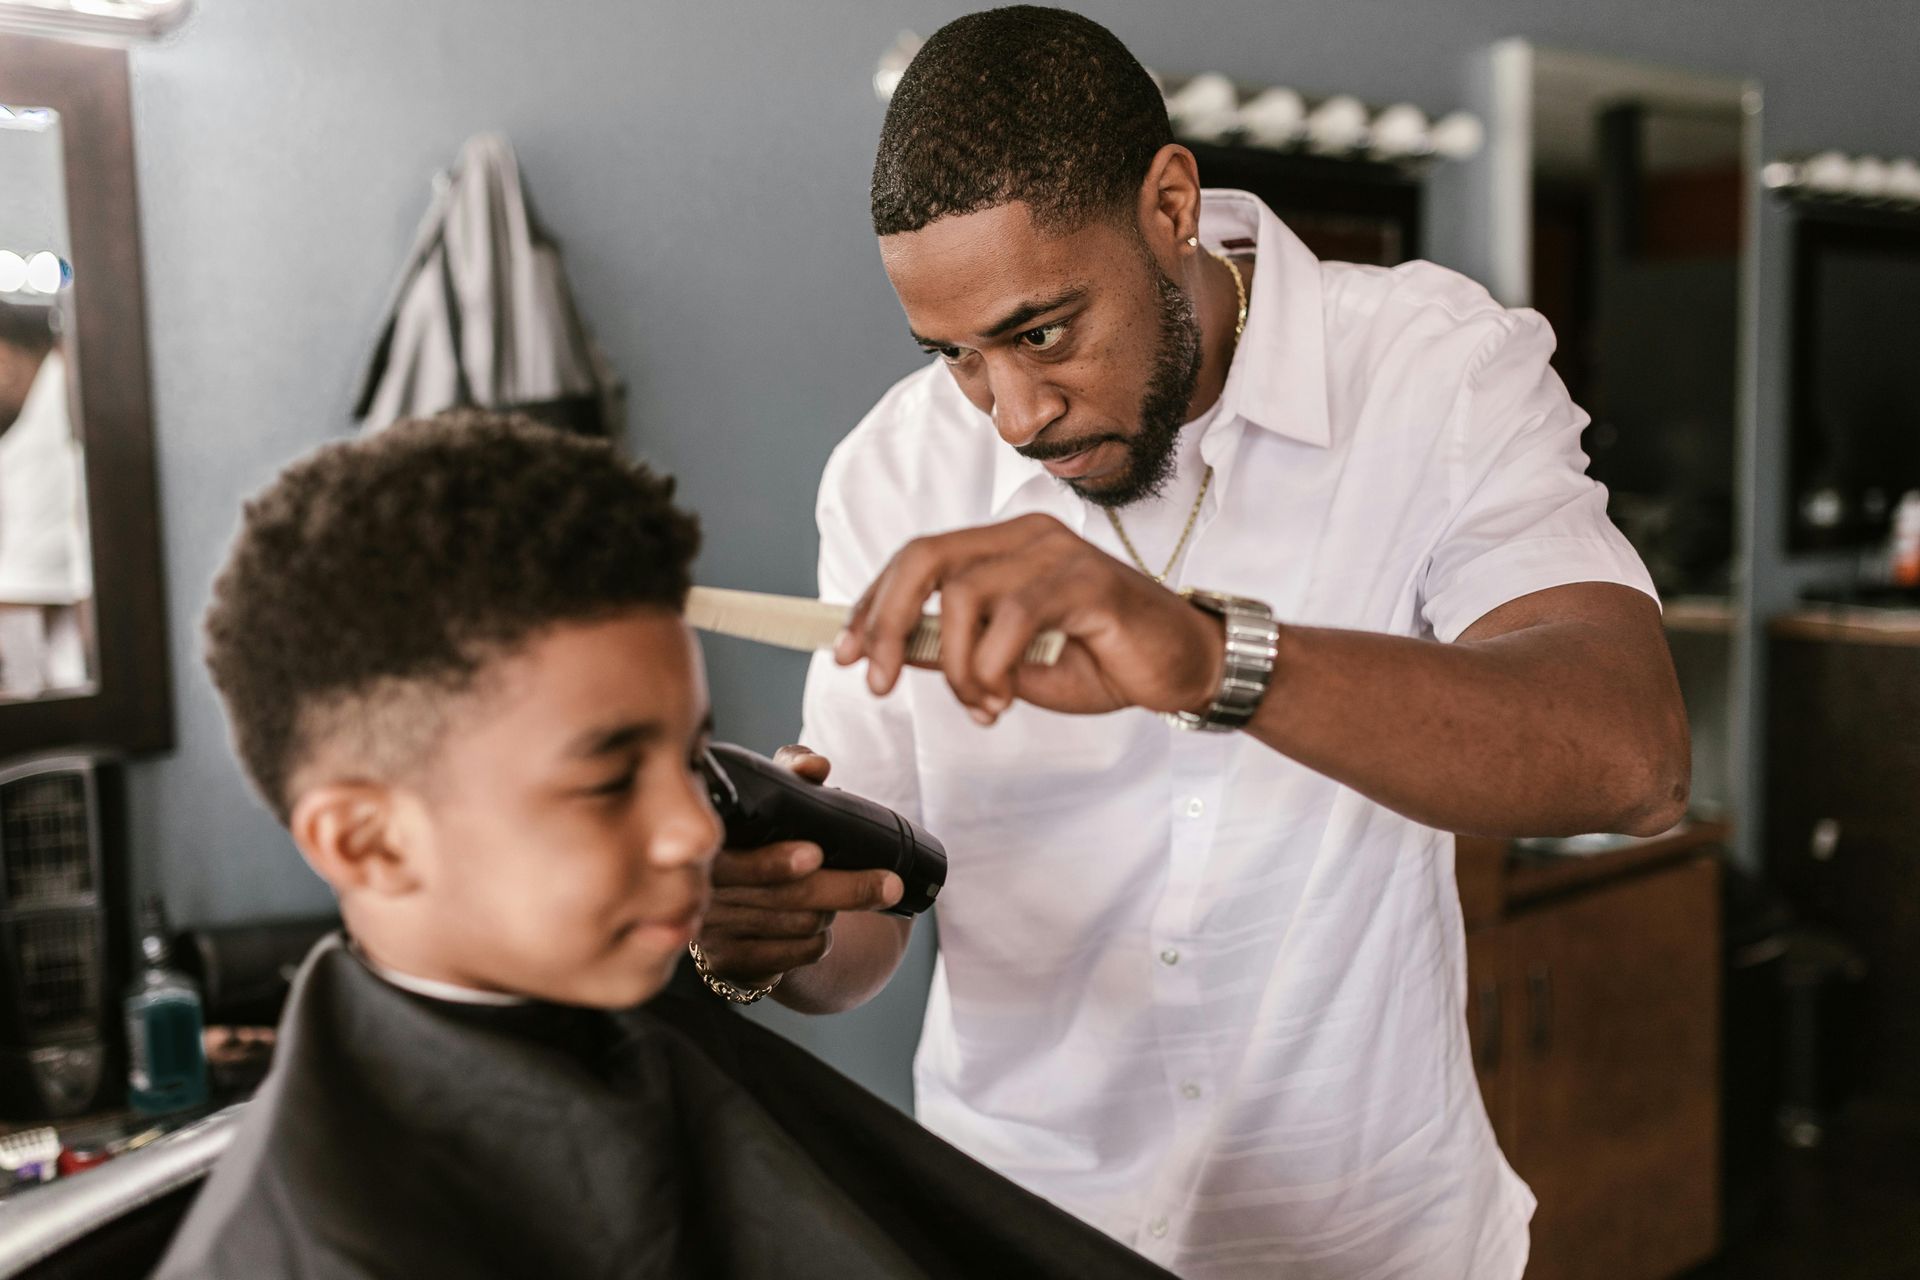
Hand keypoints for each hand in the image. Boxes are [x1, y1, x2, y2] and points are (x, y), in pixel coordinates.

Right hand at [694, 746, 903, 985]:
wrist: (729, 898)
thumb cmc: (757, 836)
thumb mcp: (770, 798)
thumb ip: (791, 772)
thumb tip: (815, 766)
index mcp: (707, 844)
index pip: (739, 860)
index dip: (775, 862)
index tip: (816, 855)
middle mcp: (702, 891)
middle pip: (787, 897)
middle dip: (846, 888)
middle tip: (891, 884)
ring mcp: (712, 932)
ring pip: (799, 925)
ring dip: (831, 911)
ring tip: (836, 894)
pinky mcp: (729, 965)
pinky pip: (796, 954)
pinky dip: (818, 941)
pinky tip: (816, 926)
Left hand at [834, 513, 1225, 725]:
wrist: (1183, 668)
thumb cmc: (1103, 659)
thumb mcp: (1011, 662)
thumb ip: (957, 649)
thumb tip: (897, 652)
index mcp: (1004, 546)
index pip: (918, 557)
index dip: (874, 604)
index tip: (847, 653)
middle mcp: (1025, 536)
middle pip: (925, 558)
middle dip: (888, 622)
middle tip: (879, 681)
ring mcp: (1055, 552)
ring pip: (965, 594)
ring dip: (958, 666)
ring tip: (982, 704)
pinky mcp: (1085, 581)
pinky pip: (1012, 619)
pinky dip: (993, 668)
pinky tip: (1003, 699)